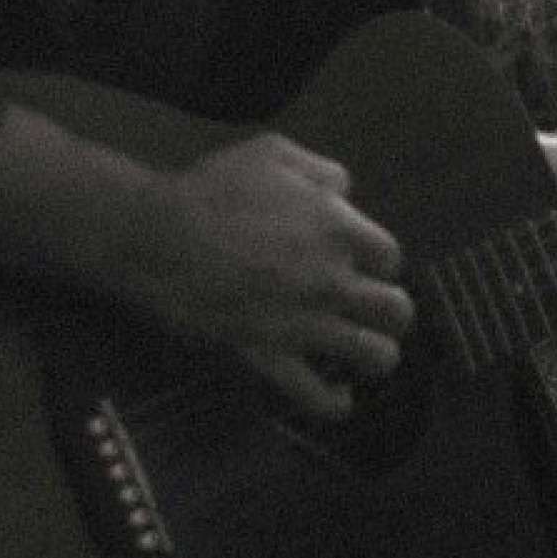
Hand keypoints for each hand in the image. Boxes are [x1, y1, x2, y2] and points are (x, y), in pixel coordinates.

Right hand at [131, 131, 414, 422]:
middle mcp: (333, 280)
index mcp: (338, 229)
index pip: (390, 257)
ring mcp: (305, 323)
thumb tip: (345, 192)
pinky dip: (333, 405)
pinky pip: (314, 396)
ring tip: (369, 355)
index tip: (364, 268)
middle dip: (392, 314)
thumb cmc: (213, 189)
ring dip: (378, 357)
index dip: (380, 264)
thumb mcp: (274, 152)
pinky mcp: (270, 356)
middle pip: (396, 310)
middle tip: (375, 314)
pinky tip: (339, 401)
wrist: (159, 237)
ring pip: (374, 355)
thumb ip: (322, 170)